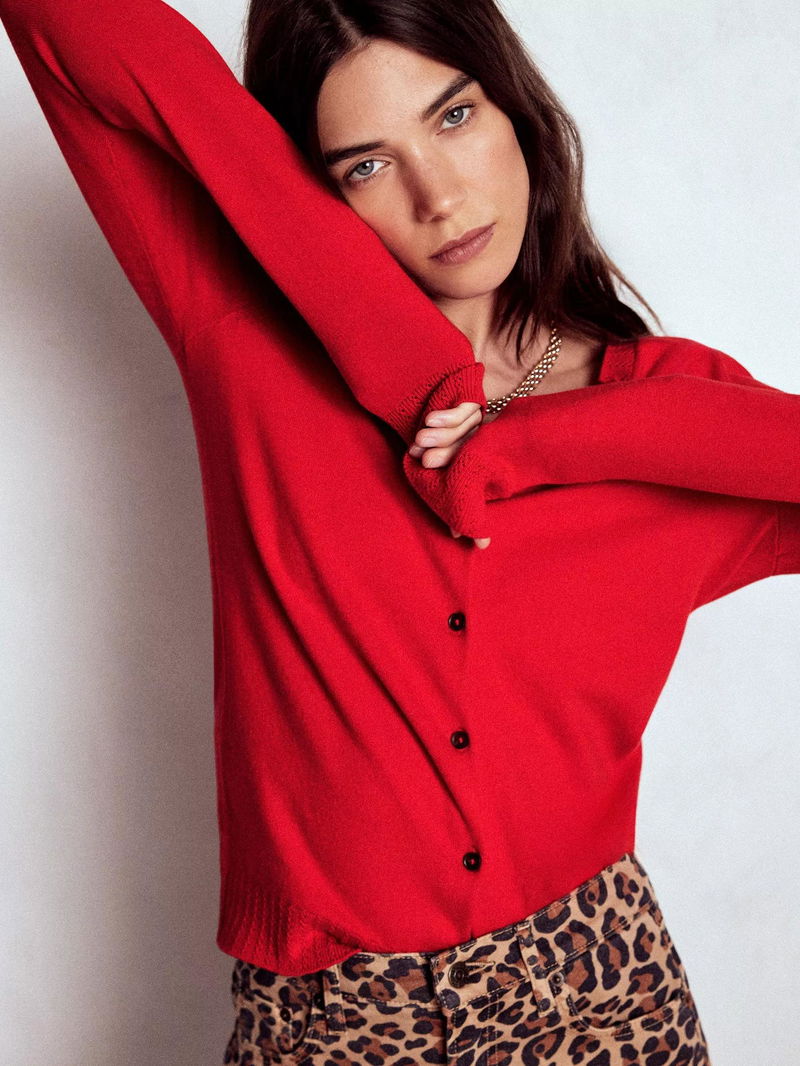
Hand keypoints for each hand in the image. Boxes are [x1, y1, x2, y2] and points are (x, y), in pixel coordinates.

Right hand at [407, 401, 490, 547]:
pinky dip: (445, 416)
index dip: (456, 482)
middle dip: (444, 454)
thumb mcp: (442, 475)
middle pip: (466, 448)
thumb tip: (457, 536)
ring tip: (418, 440)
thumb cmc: (435, 449)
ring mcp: (476, 421)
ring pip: (461, 429)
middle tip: (425, 461)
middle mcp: (480, 441)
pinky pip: (461, 409)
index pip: (471, 473)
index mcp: (478, 461)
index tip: (438, 487)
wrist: (440, 406)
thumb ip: (449, 500)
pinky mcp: (471, 401)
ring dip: (440, 435)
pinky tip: (429, 420)